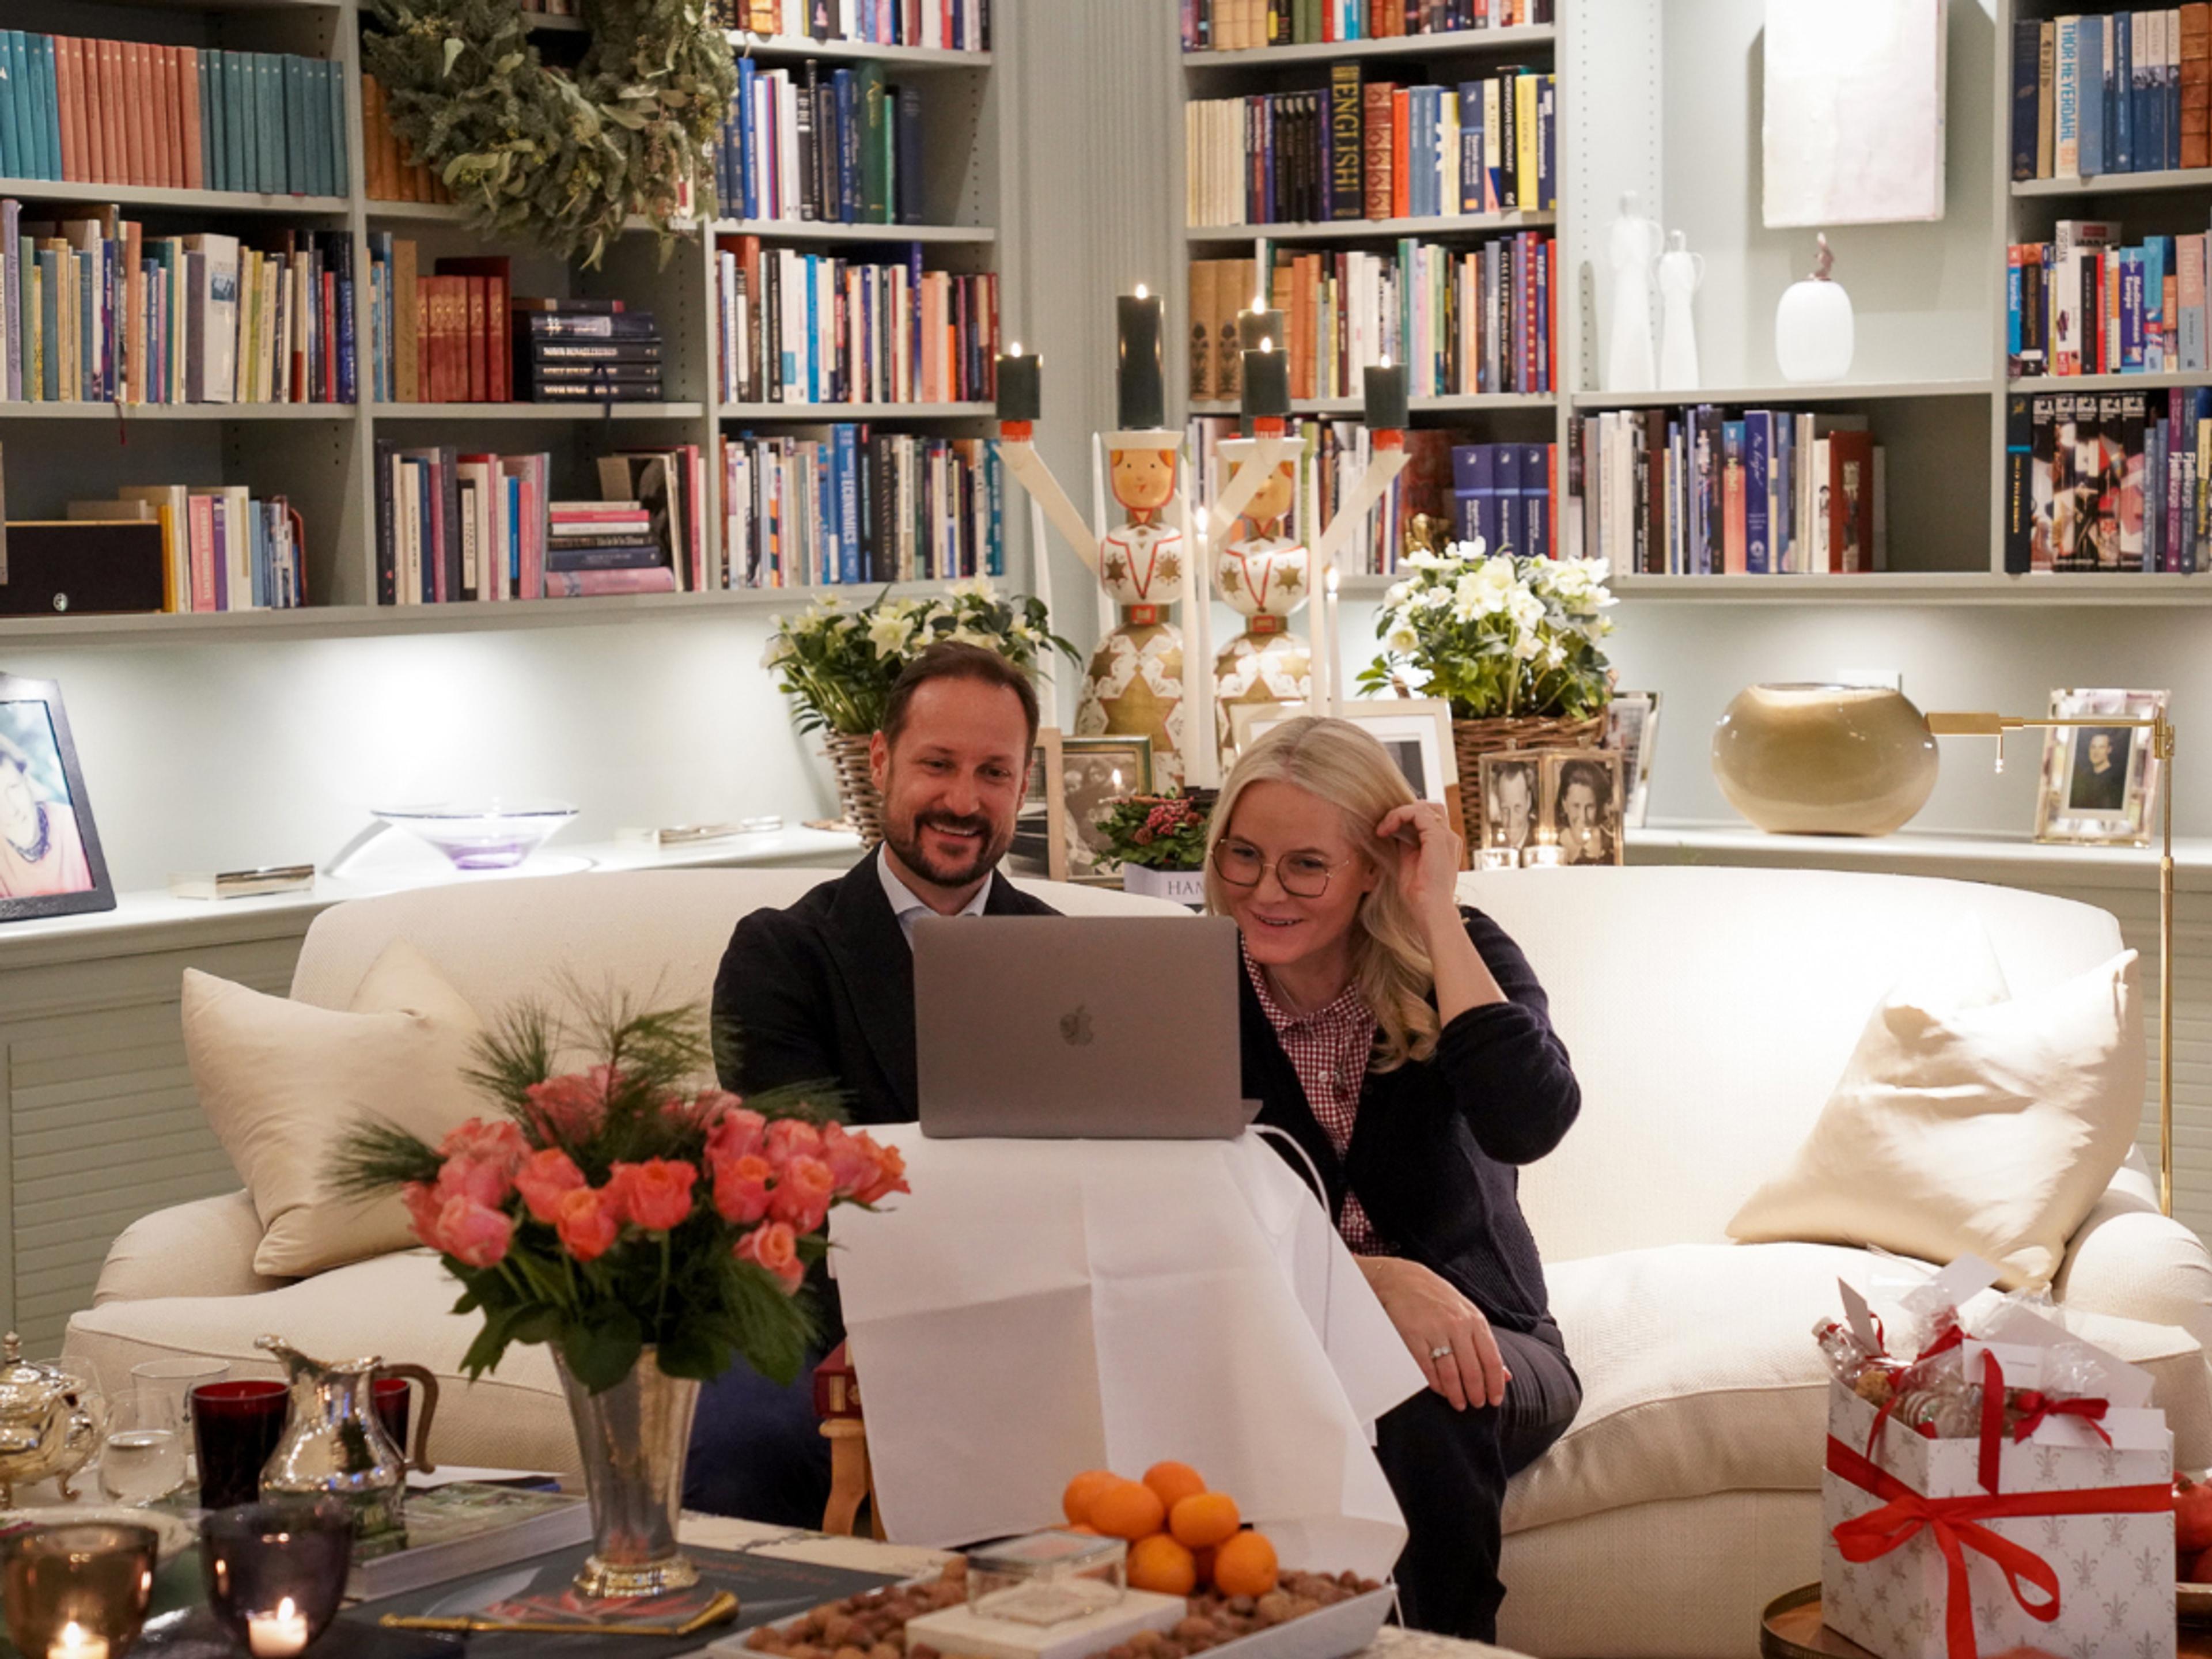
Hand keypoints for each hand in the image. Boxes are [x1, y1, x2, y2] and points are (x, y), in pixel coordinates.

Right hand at [1357, 1256, 1509, 1411]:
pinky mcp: (1414, 1337)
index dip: (1494, 1385)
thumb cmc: (1437, 1297)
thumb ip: (1485, 1343)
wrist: (1402, 1279)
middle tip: (1476, 1404)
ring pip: (1451, 1374)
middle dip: (1476, 1393)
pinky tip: (1440, 1390)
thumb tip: (1505, 1374)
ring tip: (1459, 1403)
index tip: (1495, 1399)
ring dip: (1456, 1394)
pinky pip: (1428, 1369)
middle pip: (1472, 1371)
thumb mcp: (1467, 1313)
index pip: (1491, 1360)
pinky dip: (1436, 1384)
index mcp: (1475, 1320)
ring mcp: (1435, 1331)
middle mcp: (1457, 1326)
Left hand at [1375, 801, 1462, 938]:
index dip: (1407, 818)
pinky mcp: (1437, 838)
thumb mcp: (1409, 863)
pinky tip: (1386, 829)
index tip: (1386, 830)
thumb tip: (1394, 830)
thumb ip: (1406, 845)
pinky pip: (1417, 812)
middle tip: (1387, 826)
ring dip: (1398, 813)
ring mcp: (1446, 837)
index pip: (1429, 818)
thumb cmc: (1420, 896)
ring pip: (1422, 807)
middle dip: (1406, 811)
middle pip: (1429, 807)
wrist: (1431, 912)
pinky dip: (1398, 816)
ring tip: (1384, 828)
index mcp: (1444, 845)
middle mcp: (1449, 838)